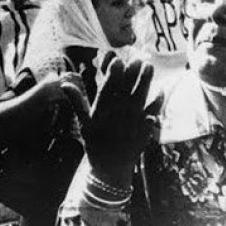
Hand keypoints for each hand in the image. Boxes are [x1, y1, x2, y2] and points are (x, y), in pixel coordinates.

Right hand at [69, 55, 158, 188]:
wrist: (110, 166)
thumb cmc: (94, 142)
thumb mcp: (83, 123)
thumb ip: (76, 101)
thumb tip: (64, 83)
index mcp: (103, 110)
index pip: (109, 88)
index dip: (114, 74)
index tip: (118, 60)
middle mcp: (119, 113)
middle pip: (127, 89)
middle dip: (133, 73)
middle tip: (138, 59)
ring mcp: (133, 120)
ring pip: (141, 96)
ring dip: (146, 81)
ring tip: (149, 66)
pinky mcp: (145, 127)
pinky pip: (153, 112)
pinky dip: (157, 102)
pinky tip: (161, 91)